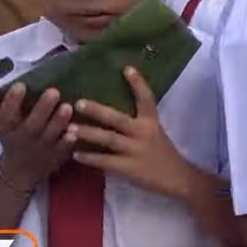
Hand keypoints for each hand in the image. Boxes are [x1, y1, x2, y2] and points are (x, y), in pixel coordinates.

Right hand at [0, 84, 74, 189]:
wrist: (18, 176)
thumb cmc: (10, 142)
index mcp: (7, 129)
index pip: (5, 115)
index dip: (11, 101)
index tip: (20, 85)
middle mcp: (23, 140)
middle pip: (31, 124)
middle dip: (42, 108)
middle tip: (54, 91)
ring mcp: (40, 150)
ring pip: (49, 135)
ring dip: (58, 122)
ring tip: (68, 106)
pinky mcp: (55, 158)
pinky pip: (62, 151)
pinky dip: (68, 143)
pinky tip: (75, 131)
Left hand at [68, 67, 196, 199]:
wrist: (177, 178)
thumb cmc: (163, 154)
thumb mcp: (155, 133)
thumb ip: (138, 123)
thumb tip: (111, 110)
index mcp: (151, 122)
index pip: (146, 99)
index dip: (138, 83)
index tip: (126, 68)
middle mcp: (143, 133)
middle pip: (118, 119)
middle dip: (97, 111)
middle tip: (78, 103)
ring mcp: (135, 151)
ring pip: (108, 139)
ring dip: (88, 133)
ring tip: (70, 128)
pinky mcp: (129, 168)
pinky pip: (105, 161)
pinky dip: (90, 158)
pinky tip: (75, 154)